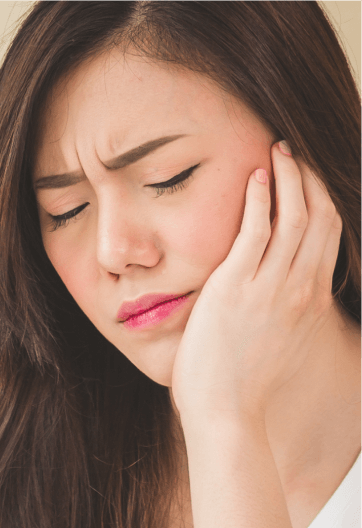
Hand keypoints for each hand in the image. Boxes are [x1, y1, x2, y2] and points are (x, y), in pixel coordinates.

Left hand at [171, 141, 342, 421]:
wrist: (226, 411)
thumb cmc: (248, 378)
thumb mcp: (284, 339)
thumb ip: (292, 307)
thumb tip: (289, 283)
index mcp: (311, 298)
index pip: (328, 233)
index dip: (321, 198)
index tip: (310, 176)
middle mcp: (299, 287)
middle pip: (318, 217)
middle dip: (310, 178)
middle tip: (294, 152)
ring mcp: (269, 286)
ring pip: (292, 217)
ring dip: (288, 177)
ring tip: (277, 151)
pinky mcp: (235, 287)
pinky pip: (254, 232)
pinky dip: (258, 199)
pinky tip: (254, 176)